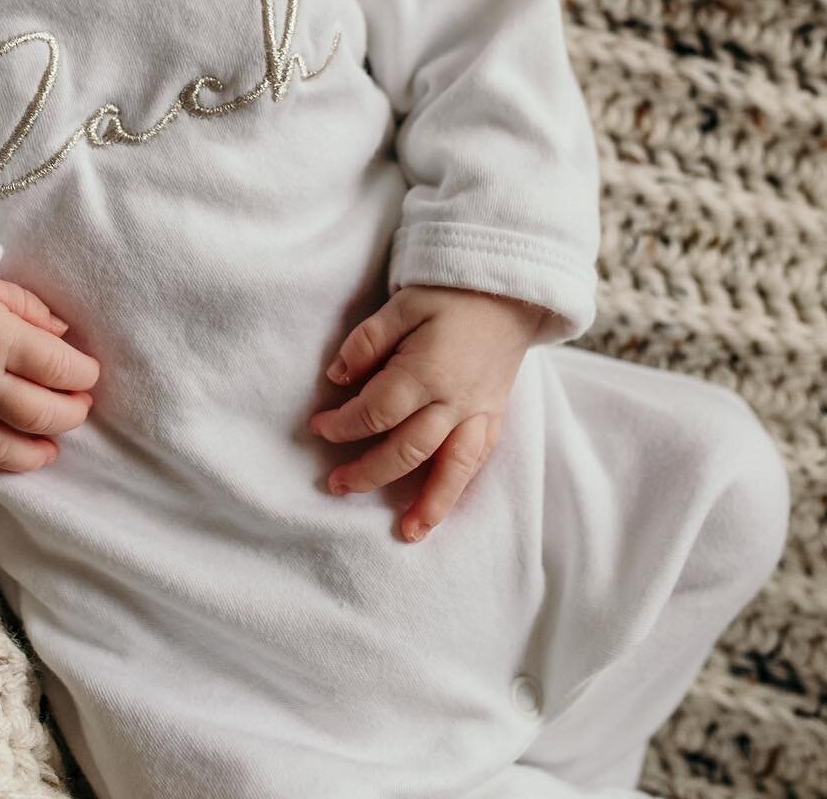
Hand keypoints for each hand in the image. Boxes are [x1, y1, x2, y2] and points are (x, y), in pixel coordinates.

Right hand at [0, 276, 99, 472]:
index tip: (89, 373)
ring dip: (36, 452)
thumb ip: (27, 308)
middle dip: (69, 414)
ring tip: (52, 447)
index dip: (82, 374)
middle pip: (39, 413)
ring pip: (5, 448)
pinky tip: (6, 453)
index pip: (58, 367)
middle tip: (80, 407)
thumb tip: (63, 333)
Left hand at [308, 284, 545, 542]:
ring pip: (451, 467)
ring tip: (408, 532)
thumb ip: (367, 342)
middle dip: (369, 472)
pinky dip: (459, 487)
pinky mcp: (494, 416)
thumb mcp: (401, 304)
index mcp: (426, 371)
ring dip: (428, 503)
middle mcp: (454, 400)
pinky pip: (478, 460)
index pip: (376, 411)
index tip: (318, 427)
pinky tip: (443, 506)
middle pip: (407, 449)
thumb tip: (337, 377)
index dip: (343, 425)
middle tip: (337, 484)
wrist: (507, 293)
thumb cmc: (449, 295)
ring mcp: (478, 412)